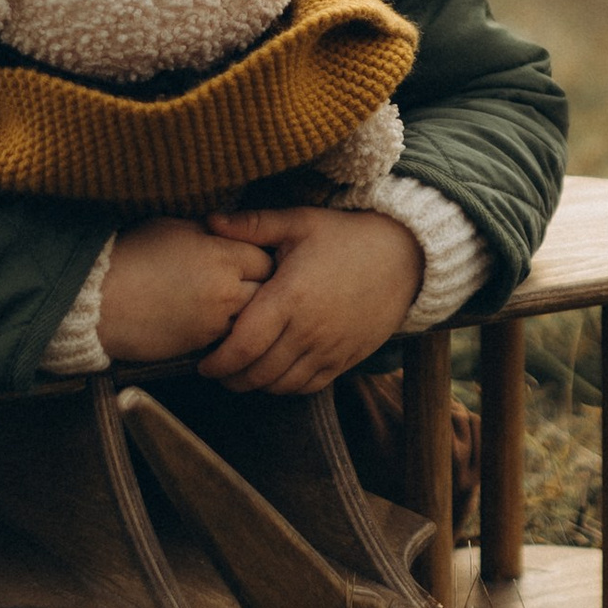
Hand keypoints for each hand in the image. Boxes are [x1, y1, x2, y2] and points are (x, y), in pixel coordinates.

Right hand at [96, 216, 274, 362]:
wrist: (99, 300)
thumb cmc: (131, 255)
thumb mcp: (173, 229)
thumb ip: (209, 233)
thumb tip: (227, 235)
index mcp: (221, 254)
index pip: (265, 257)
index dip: (259, 257)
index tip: (252, 259)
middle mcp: (226, 289)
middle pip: (266, 290)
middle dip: (261, 286)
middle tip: (250, 283)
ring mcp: (216, 321)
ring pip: (252, 319)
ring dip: (247, 312)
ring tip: (232, 303)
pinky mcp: (201, 345)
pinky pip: (229, 338)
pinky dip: (228, 331)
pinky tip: (212, 320)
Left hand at [192, 204, 422, 394]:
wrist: (404, 256)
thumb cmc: (345, 236)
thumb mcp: (299, 222)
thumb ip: (253, 225)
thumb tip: (210, 220)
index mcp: (291, 297)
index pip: (244, 344)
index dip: (218, 361)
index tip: (202, 362)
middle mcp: (309, 329)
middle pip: (258, 372)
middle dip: (231, 378)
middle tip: (215, 371)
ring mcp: (330, 348)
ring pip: (282, 385)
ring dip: (256, 385)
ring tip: (241, 374)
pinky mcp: (346, 358)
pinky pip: (309, 386)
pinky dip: (286, 387)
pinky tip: (274, 375)